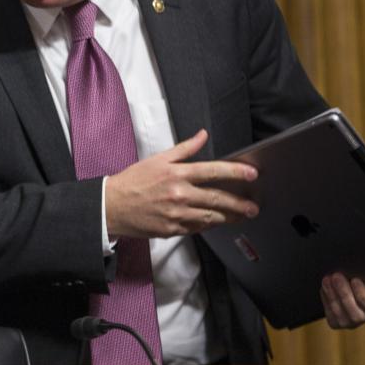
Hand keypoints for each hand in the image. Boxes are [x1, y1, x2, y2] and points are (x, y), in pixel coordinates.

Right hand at [105, 129, 259, 238]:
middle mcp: (179, 194)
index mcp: (176, 174)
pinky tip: (213, 221)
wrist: (111, 206)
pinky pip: (196, 228)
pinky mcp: (172, 229)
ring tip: (239, 216)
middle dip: (239, 203)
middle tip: (253, 206)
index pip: (213, 171)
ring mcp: (176, 214)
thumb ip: (184, 149)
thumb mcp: (157, 159)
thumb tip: (202, 135)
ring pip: (210, 217)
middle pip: (217, 198)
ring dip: (228, 217)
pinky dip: (206, 224)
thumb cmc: (133, 181)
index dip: (235, 172)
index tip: (252, 174)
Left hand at [321, 273, 364, 328]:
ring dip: (332, 296)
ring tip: (327, 279)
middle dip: (344, 294)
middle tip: (336, 275)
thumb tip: (360, 266)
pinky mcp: (338, 323)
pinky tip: (325, 287)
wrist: (358, 280)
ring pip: (341, 317)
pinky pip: (331, 316)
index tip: (355, 280)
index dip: (364, 295)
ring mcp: (353, 323)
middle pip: (356, 316)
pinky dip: (326, 300)